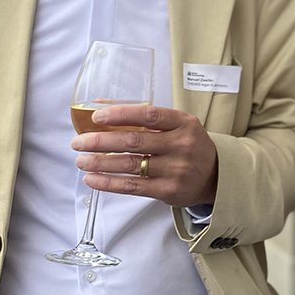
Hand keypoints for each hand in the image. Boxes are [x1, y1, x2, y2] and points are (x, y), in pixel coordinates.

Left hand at [72, 105, 218, 206]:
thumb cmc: (189, 145)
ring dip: (100, 162)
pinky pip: (132, 186)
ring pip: (130, 164)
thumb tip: (100, 105)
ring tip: (81, 160)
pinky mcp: (168, 190)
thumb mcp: (176, 125)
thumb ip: (142, 116)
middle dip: (100, 141)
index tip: (96, 117)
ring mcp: (175, 169)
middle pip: (134, 141)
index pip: (149, 115)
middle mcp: (181, 145)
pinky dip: (109, 183)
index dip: (120, 114)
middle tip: (79, 142)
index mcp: (183, 123)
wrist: (215, 175)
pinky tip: (93, 179)